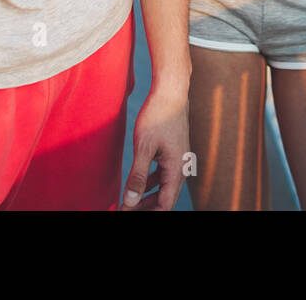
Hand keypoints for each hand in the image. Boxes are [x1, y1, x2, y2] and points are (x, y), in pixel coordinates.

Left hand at [121, 85, 189, 209]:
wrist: (171, 93)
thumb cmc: (157, 117)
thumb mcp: (144, 147)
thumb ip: (137, 176)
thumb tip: (130, 201)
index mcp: (176, 170)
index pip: (164, 204)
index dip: (146, 212)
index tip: (127, 212)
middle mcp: (181, 168)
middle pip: (164, 198)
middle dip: (145, 207)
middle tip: (124, 209)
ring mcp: (178, 160)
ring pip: (163, 187)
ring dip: (146, 196)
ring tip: (128, 200)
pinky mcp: (173, 153)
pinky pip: (162, 175)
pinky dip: (149, 182)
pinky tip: (136, 183)